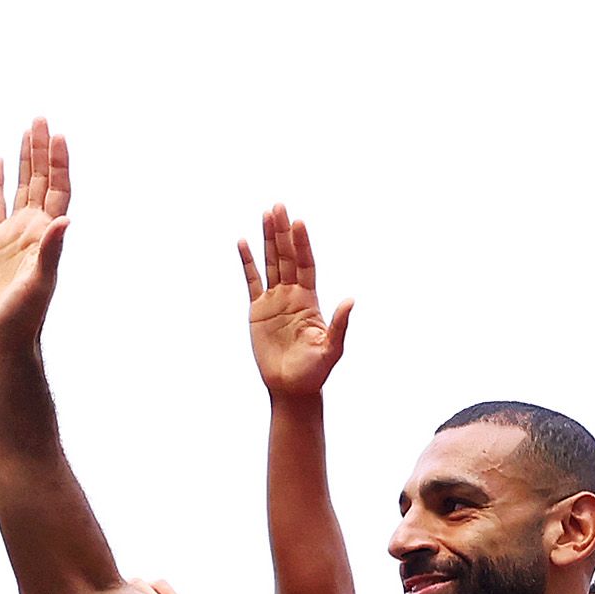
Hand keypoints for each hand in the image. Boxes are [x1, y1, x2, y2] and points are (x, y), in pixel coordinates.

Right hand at [0, 119, 71, 346]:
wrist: (3, 335)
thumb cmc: (26, 314)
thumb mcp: (40, 282)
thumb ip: (51, 251)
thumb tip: (64, 220)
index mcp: (47, 234)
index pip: (57, 190)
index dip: (58, 163)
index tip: (58, 136)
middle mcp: (33, 227)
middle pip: (40, 180)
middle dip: (41, 150)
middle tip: (40, 119)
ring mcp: (13, 232)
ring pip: (21, 187)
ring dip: (25, 160)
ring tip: (27, 130)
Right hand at [238, 206, 353, 398]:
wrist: (292, 388)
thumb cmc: (315, 371)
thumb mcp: (332, 349)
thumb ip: (339, 325)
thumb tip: (350, 301)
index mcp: (309, 300)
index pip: (305, 264)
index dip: (302, 244)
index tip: (298, 223)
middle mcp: (292, 295)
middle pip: (287, 257)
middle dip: (283, 232)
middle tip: (279, 206)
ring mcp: (274, 301)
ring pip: (271, 263)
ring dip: (268, 239)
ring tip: (266, 214)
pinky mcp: (257, 311)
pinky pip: (251, 281)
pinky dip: (247, 262)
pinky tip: (244, 242)